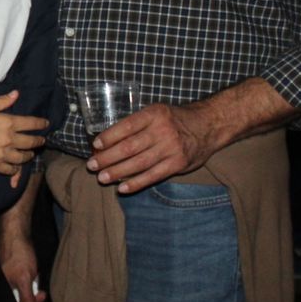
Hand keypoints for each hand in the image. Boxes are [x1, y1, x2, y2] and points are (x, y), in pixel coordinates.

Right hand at [0, 90, 46, 174]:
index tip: (46, 123)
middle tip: (42, 141)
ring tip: (30, 154)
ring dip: (29, 155)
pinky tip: (16, 166)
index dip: (41, 123)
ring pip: (23, 157)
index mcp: (7, 122)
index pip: (31, 123)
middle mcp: (8, 139)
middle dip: (39, 141)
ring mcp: (2, 154)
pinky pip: (10, 169)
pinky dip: (15, 168)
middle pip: (31, 142)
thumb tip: (16, 94)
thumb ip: (1, 101)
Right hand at [0, 186, 40, 301]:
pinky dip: (30, 286)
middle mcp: (4, 289)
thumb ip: (26, 299)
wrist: (16, 233)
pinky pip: (23, 287)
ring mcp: (8, 282)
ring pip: (22, 297)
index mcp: (3, 292)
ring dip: (33, 294)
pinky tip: (34, 278)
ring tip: (38, 284)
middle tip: (42, 295)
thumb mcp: (25, 279)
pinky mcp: (13, 276)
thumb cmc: (18, 254)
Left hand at [86, 79, 295, 193]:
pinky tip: (122, 189)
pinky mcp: (177, 164)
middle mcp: (162, 130)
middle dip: (107, 158)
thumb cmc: (176, 119)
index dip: (109, 137)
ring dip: (117, 172)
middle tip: (92, 165)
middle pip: (129, 147)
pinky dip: (136, 183)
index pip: (126, 126)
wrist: (208, 125)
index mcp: (154, 114)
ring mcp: (171, 148)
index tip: (95, 145)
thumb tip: (108, 140)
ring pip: (138, 163)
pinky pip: (153, 176)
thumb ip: (138, 124)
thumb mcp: (158, 112)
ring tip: (102, 178)